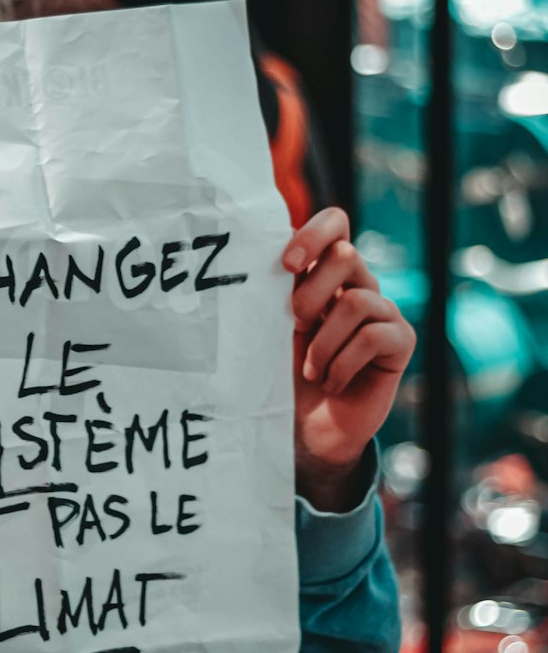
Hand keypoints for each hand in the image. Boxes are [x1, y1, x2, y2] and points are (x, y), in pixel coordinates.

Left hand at [283, 208, 414, 511]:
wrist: (308, 429)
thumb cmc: (284, 373)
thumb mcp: (272, 327)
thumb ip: (273, 292)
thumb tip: (251, 259)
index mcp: (324, 273)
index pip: (335, 223)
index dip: (314, 234)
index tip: (286, 264)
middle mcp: (358, 284)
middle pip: (346, 254)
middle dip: (310, 293)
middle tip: (295, 325)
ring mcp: (383, 311)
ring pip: (357, 300)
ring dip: (324, 342)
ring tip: (314, 369)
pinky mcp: (400, 341)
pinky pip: (374, 335)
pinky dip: (343, 363)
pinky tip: (332, 382)